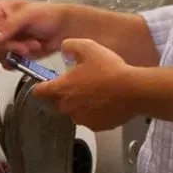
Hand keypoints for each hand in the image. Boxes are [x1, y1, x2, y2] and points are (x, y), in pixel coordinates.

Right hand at [0, 0, 71, 56]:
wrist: (65, 29)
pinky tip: (31, 50)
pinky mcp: (14, 53)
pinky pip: (7, 62)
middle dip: (7, 45)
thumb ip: (7, 27)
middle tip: (23, 42)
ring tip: (32, 44)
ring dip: (16, 52)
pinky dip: (20, 59)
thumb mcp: (27, 15)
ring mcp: (6, 41)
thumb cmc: (48, 14)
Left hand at [34, 36, 151, 129]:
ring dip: (79, 104)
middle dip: (63, 94)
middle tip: (79, 84)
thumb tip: (64, 49)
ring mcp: (82, 119)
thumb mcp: (88, 47)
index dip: (40, 87)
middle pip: (57, 102)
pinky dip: (94, 112)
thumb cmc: (110, 70)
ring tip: (95, 92)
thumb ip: (70, 46)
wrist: (134, 90)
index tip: (44, 85)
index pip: (39, 92)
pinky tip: (104, 102)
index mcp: (62, 89)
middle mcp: (68, 107)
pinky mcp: (96, 126)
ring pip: (74, 112)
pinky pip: (90, 119)